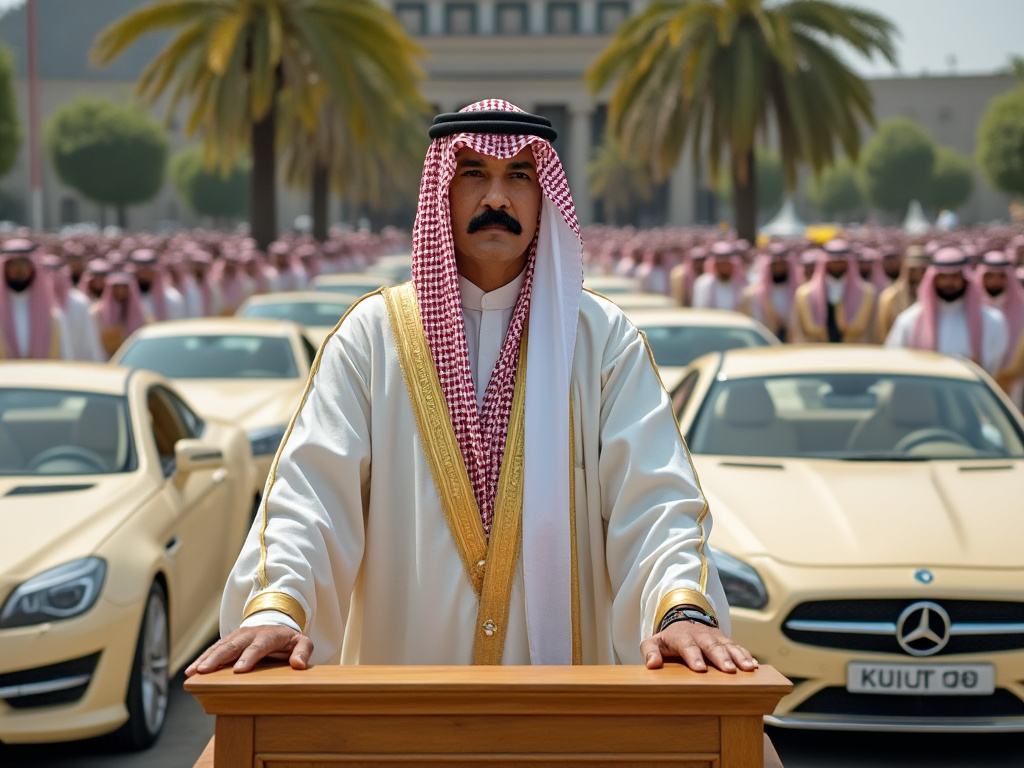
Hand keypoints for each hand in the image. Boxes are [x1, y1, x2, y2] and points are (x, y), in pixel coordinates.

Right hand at [184, 626, 313, 675]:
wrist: (276, 622)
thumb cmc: (288, 639)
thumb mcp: (302, 642)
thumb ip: (303, 652)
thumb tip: (298, 665)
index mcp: (269, 635)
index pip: (259, 646)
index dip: (249, 657)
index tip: (239, 670)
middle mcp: (250, 634)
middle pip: (233, 646)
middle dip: (219, 658)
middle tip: (205, 670)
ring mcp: (237, 637)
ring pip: (220, 647)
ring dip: (206, 658)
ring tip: (194, 671)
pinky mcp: (228, 641)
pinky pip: (214, 649)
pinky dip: (202, 658)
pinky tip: (191, 670)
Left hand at [641, 621, 757, 672]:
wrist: (684, 621)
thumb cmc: (669, 639)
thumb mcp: (654, 642)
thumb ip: (649, 651)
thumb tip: (652, 664)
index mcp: (682, 636)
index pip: (687, 646)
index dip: (693, 657)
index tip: (700, 669)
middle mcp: (701, 634)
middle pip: (712, 645)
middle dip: (721, 657)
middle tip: (729, 670)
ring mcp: (715, 637)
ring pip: (728, 645)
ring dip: (739, 656)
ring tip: (748, 668)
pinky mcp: (726, 641)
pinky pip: (738, 647)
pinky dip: (746, 655)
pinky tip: (754, 666)